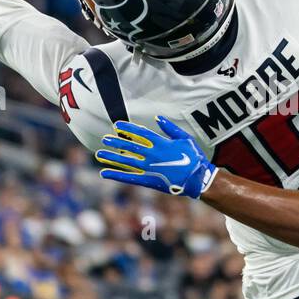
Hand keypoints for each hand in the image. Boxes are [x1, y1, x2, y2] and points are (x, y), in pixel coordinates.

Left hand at [96, 116, 217, 197]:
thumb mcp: (185, 138)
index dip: (127, 129)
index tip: (117, 126)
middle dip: (116, 142)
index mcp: (161, 143)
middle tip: (105, 139)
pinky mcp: (148, 180)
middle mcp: (152, 155)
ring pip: (126, 161)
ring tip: (99, 154)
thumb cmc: (194, 157)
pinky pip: (129, 177)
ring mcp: (149, 168)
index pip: (140, 133)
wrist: (198, 178)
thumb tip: (157, 118)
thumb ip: (170, 128)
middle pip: (130, 146)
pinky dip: (116, 175)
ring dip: (112, 157)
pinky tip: (105, 173)